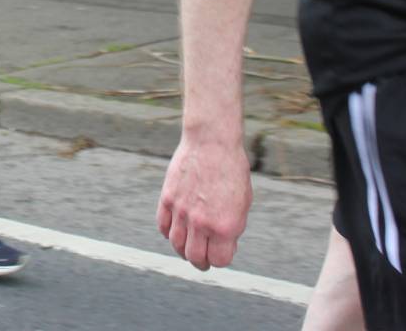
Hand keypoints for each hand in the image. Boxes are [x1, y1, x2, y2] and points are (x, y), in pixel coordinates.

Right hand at [155, 135, 252, 270]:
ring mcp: (182, 211)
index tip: (221, 253)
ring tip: (188, 249)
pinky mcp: (168, 198)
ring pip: (176, 244)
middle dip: (200, 263)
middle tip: (202, 262)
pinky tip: (176, 231)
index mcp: (225, 226)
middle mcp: (202, 222)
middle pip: (195, 257)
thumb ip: (231, 227)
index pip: (219, 260)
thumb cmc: (232, 171)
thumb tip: (220, 244)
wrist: (212, 143)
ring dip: (183, 251)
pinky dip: (168, 233)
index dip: (221, 259)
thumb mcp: (242, 203)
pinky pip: (163, 226)